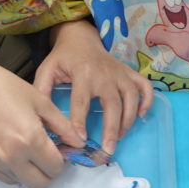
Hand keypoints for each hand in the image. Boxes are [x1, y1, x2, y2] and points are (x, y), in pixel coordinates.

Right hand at [0, 41, 83, 187]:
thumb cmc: (1, 87)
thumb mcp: (40, 101)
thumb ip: (63, 126)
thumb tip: (77, 141)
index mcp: (30, 138)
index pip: (56, 167)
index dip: (62, 159)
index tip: (61, 150)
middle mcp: (12, 155)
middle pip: (41, 184)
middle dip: (49, 172)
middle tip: (49, 155)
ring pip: (23, 183)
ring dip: (31, 171)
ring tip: (29, 147)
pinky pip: (6, 178)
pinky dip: (15, 169)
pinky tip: (14, 148)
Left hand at [35, 20, 153, 153]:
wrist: (81, 37)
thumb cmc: (63, 58)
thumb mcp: (47, 70)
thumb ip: (42, 91)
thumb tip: (41, 117)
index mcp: (82, 72)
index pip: (81, 100)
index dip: (80, 121)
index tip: (80, 140)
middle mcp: (104, 73)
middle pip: (112, 102)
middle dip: (111, 127)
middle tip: (108, 149)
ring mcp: (119, 72)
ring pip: (130, 97)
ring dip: (128, 119)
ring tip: (119, 137)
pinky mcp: (128, 72)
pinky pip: (144, 86)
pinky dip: (147, 100)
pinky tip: (141, 115)